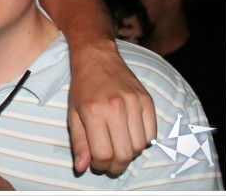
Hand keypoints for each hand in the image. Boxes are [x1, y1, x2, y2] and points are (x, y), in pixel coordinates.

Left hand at [68, 40, 156, 174]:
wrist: (97, 58)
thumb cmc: (82, 88)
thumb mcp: (73, 114)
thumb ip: (79, 143)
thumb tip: (81, 168)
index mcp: (93, 112)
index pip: (103, 154)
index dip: (100, 165)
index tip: (97, 164)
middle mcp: (115, 107)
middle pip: (124, 154)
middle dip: (116, 166)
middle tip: (110, 164)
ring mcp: (134, 103)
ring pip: (139, 146)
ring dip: (129, 154)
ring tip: (118, 148)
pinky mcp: (147, 100)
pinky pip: (151, 133)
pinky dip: (143, 141)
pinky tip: (130, 136)